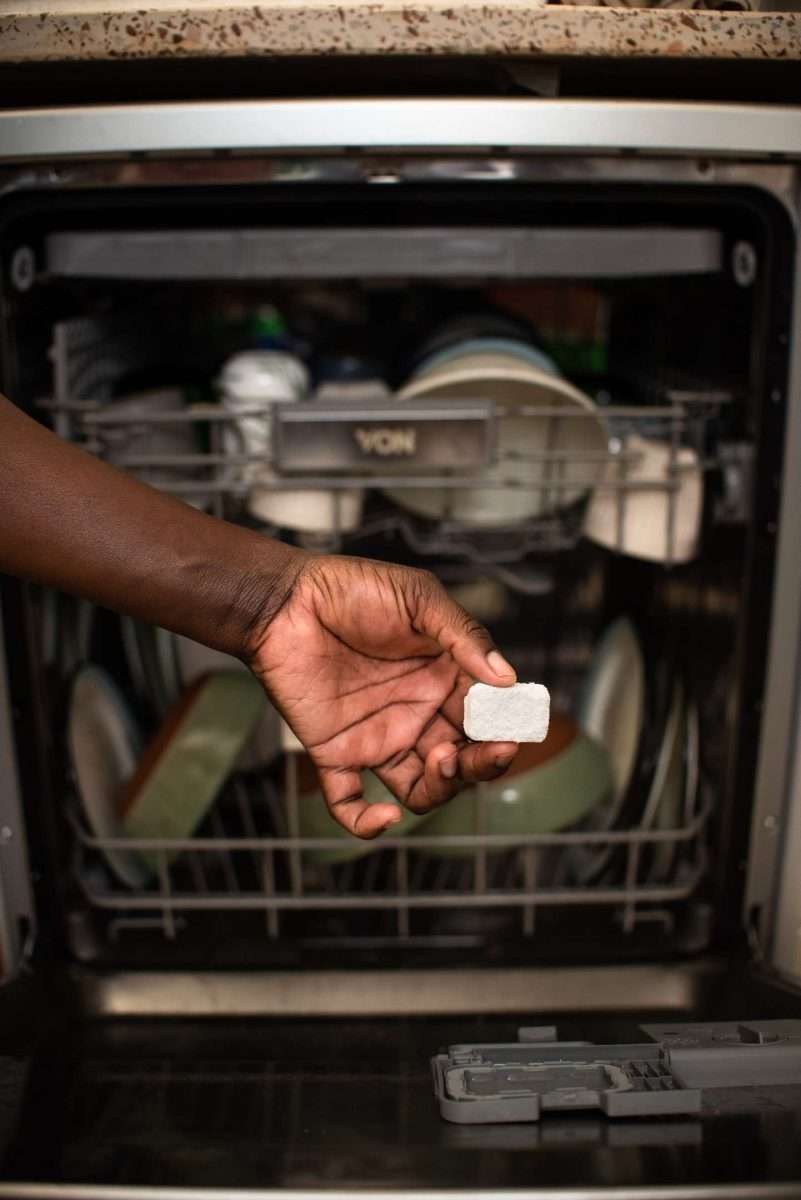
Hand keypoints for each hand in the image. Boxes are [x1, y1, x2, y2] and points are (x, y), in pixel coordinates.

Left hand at [248, 554, 519, 837]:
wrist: (284, 600)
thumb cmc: (352, 589)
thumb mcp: (419, 599)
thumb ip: (463, 635)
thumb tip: (506, 677)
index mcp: (443, 678)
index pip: (486, 719)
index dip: (504, 730)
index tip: (512, 729)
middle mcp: (417, 713)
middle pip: (463, 761)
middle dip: (483, 764)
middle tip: (488, 750)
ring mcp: (378, 736)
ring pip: (423, 790)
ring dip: (442, 789)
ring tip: (442, 759)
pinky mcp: (335, 752)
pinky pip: (351, 803)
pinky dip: (366, 823)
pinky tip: (383, 814)